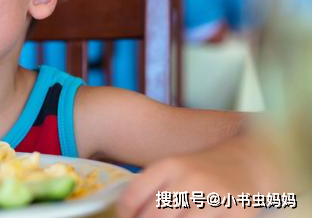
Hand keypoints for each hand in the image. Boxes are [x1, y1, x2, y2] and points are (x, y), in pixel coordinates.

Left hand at [117, 135, 281, 217]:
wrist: (249, 162)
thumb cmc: (202, 171)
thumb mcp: (173, 170)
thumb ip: (150, 190)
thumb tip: (126, 215)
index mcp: (169, 166)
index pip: (133, 196)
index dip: (125, 215)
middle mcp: (190, 178)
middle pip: (153, 217)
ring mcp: (213, 197)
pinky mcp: (236, 212)